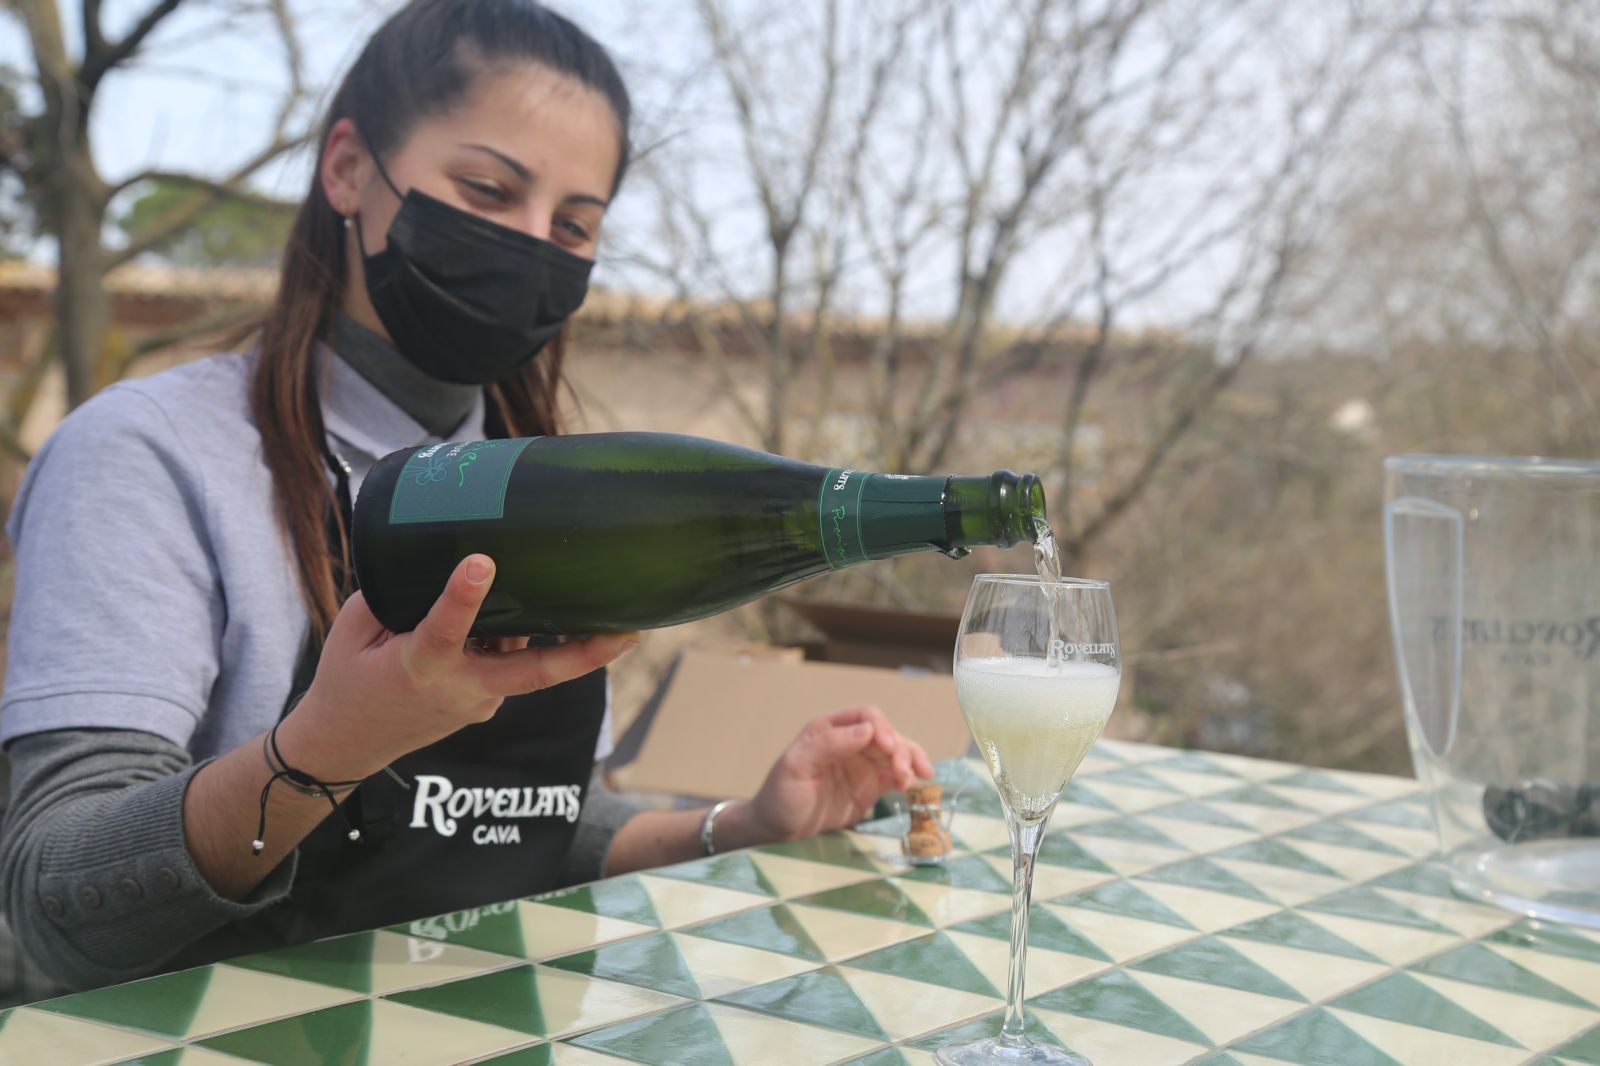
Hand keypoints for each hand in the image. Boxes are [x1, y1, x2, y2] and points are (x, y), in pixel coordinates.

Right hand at [280, 554, 637, 776]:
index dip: (463, 598)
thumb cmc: (347, 678)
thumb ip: (397, 593)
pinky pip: (512, 665)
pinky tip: (558, 617)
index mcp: (417, 667)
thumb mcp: (354, 629)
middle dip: (584, 655)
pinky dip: (528, 642)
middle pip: (531, 674)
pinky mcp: (486, 704)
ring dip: (568, 643)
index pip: (443, 631)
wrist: (346, 744)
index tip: (481, 563)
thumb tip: (439, 553)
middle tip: (628, 632)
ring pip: (526, 664)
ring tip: (616, 613)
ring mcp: (479, 702)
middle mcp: (459, 689)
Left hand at [728, 705, 934, 845]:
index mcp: (829, 729)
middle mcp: (849, 742)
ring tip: (918, 779)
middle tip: (905, 772)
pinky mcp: (870, 787)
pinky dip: (910, 777)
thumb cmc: (780, 795)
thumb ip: (827, 745)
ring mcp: (862, 765)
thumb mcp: (795, 767)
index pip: (865, 716)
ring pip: (897, 753)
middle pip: (887, 734)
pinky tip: (914, 787)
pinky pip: (896, 776)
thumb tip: (866, 730)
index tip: (889, 748)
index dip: (882, 728)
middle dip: (901, 749)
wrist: (778, 831)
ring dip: (911, 761)